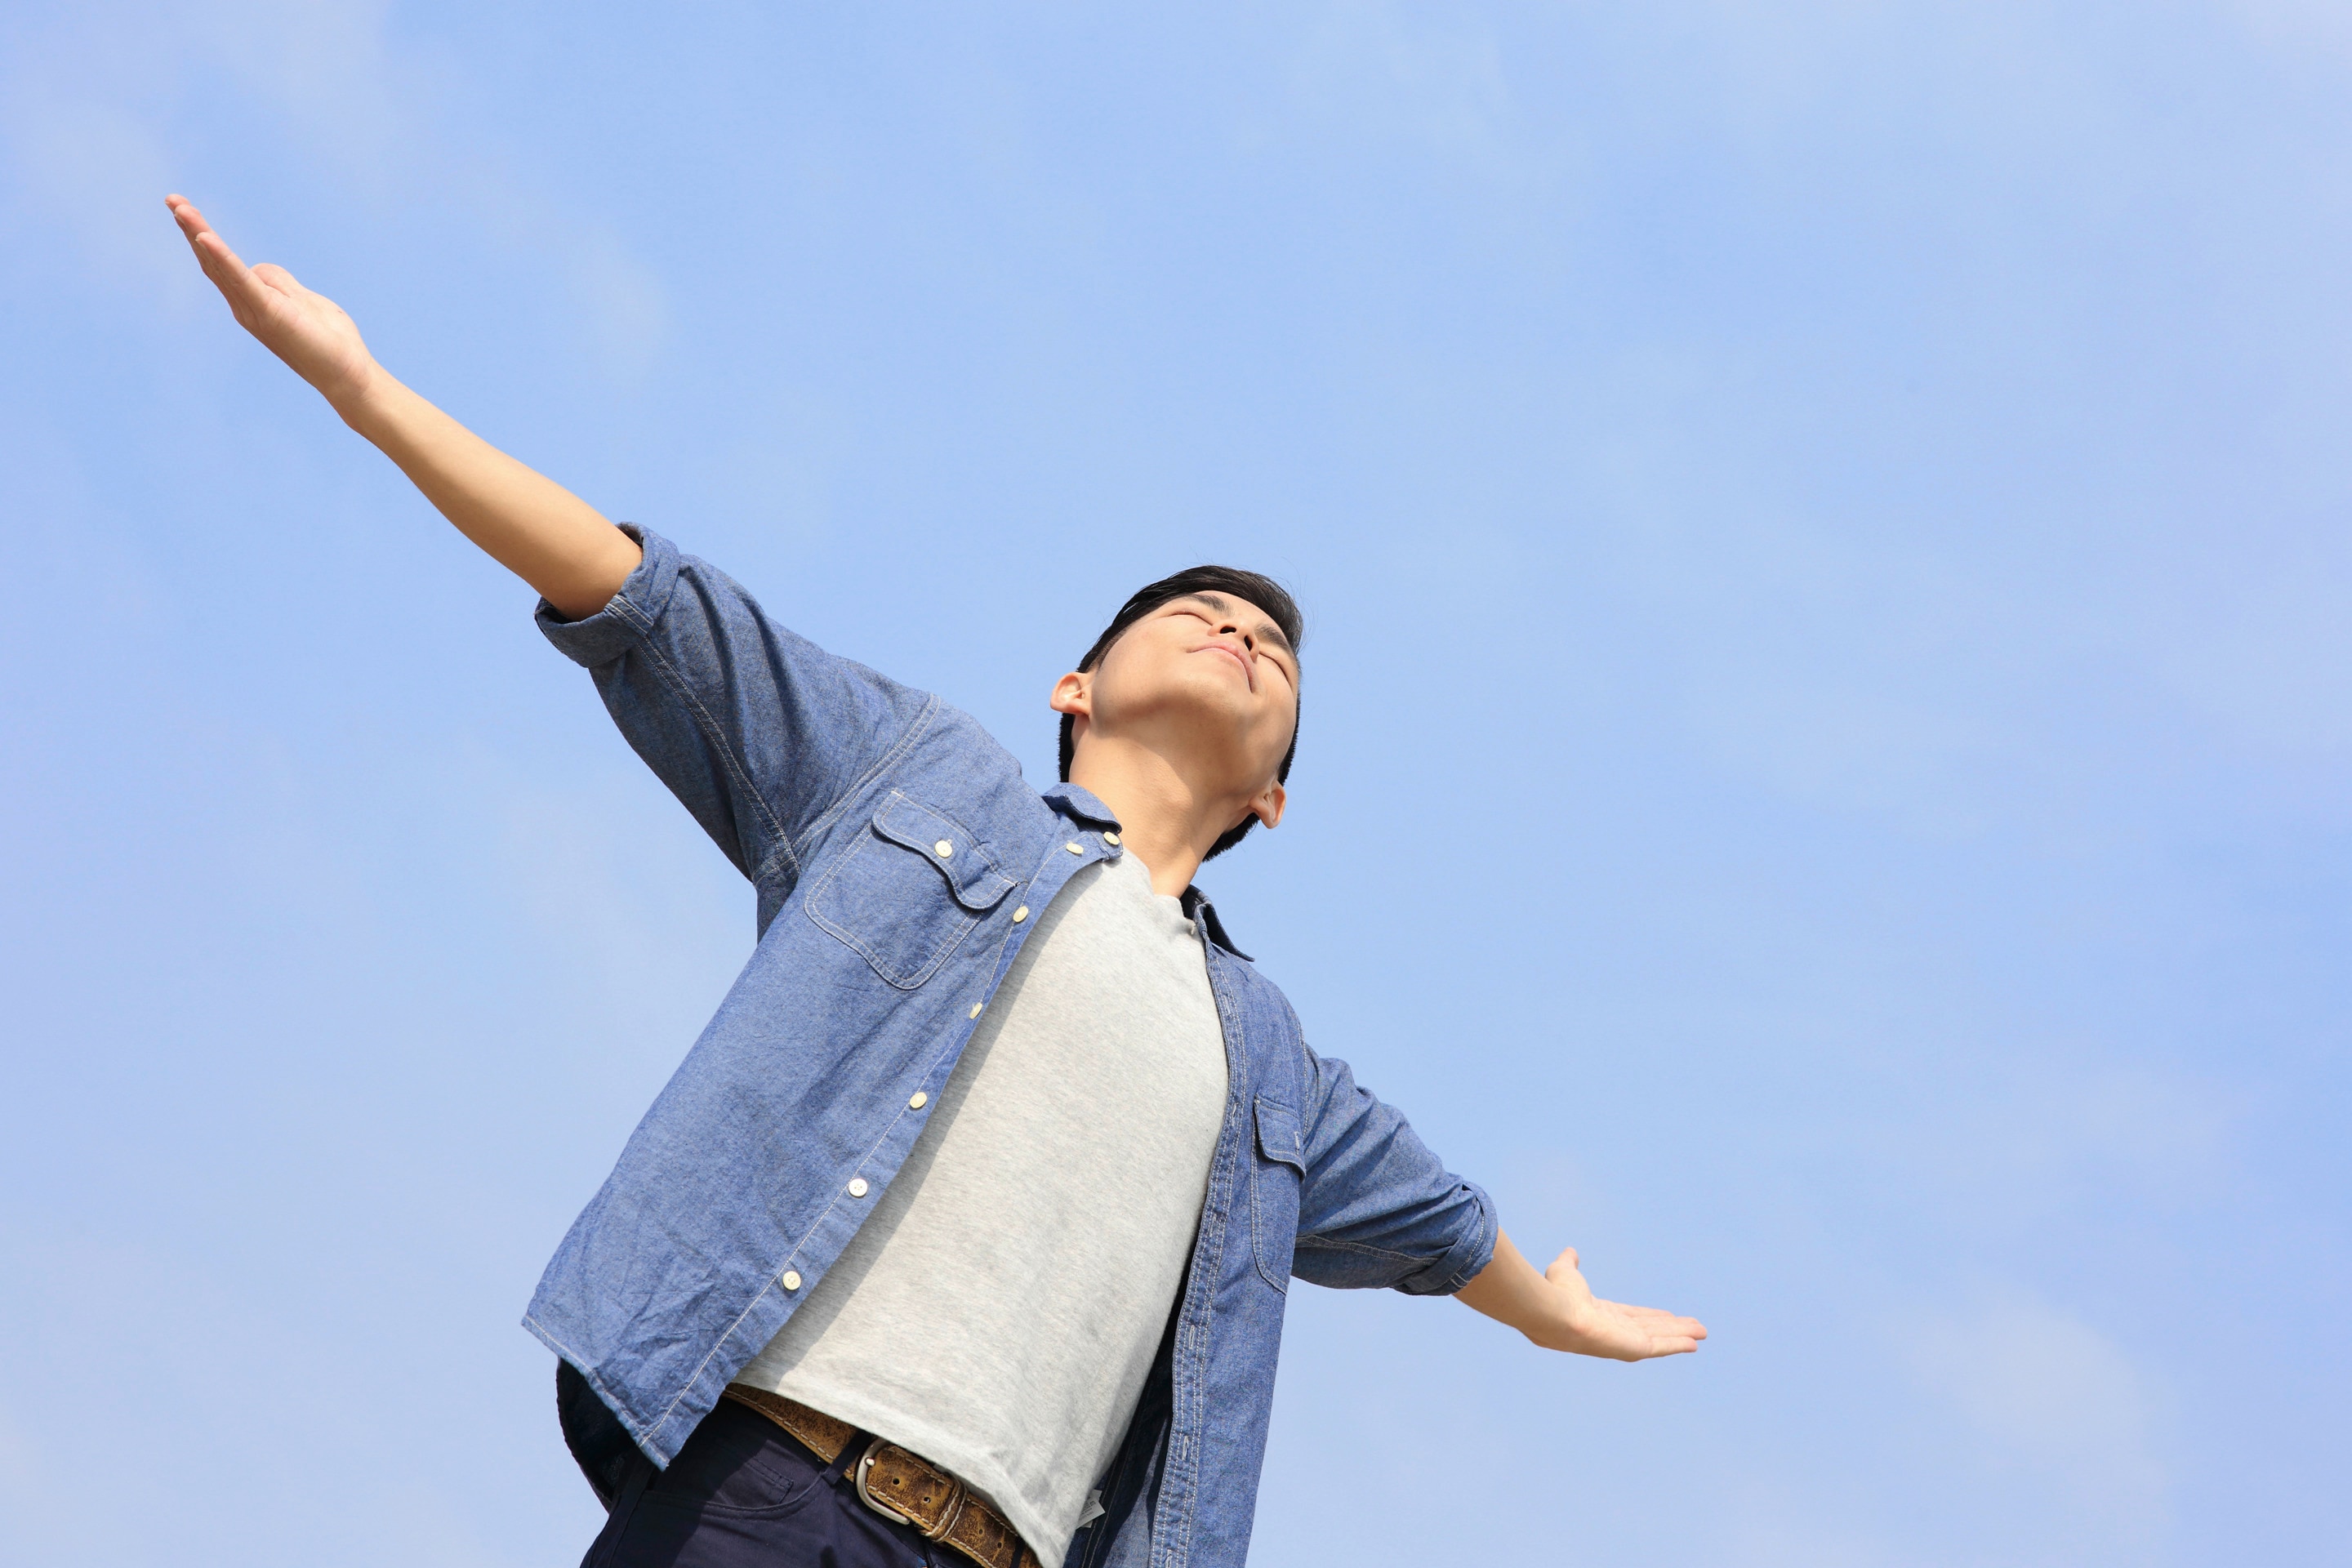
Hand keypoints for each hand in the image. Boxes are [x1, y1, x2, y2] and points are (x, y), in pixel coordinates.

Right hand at [166, 195, 379, 414]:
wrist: (347, 374)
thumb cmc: (329, 340)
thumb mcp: (303, 299)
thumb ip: (280, 282)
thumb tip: (258, 268)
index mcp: (253, 301)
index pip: (222, 264)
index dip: (203, 236)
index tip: (184, 208)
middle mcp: (245, 306)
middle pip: (212, 261)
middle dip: (191, 228)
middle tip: (171, 199)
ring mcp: (254, 310)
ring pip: (221, 266)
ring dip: (199, 234)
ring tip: (179, 208)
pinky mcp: (270, 312)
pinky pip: (242, 280)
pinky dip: (223, 257)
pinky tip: (206, 237)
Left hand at [1456, 1229, 1705, 1361]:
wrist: (1556, 1312)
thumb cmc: (1557, 1294)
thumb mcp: (1565, 1272)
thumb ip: (1569, 1263)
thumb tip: (1570, 1251)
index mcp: (1602, 1316)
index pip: (1632, 1317)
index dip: (1651, 1316)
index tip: (1668, 1314)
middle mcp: (1616, 1331)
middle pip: (1652, 1330)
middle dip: (1673, 1328)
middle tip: (1694, 1326)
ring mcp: (1626, 1342)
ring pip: (1661, 1338)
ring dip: (1682, 1335)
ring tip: (1702, 1332)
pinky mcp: (1634, 1348)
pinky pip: (1662, 1346)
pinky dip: (1679, 1344)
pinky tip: (1695, 1344)